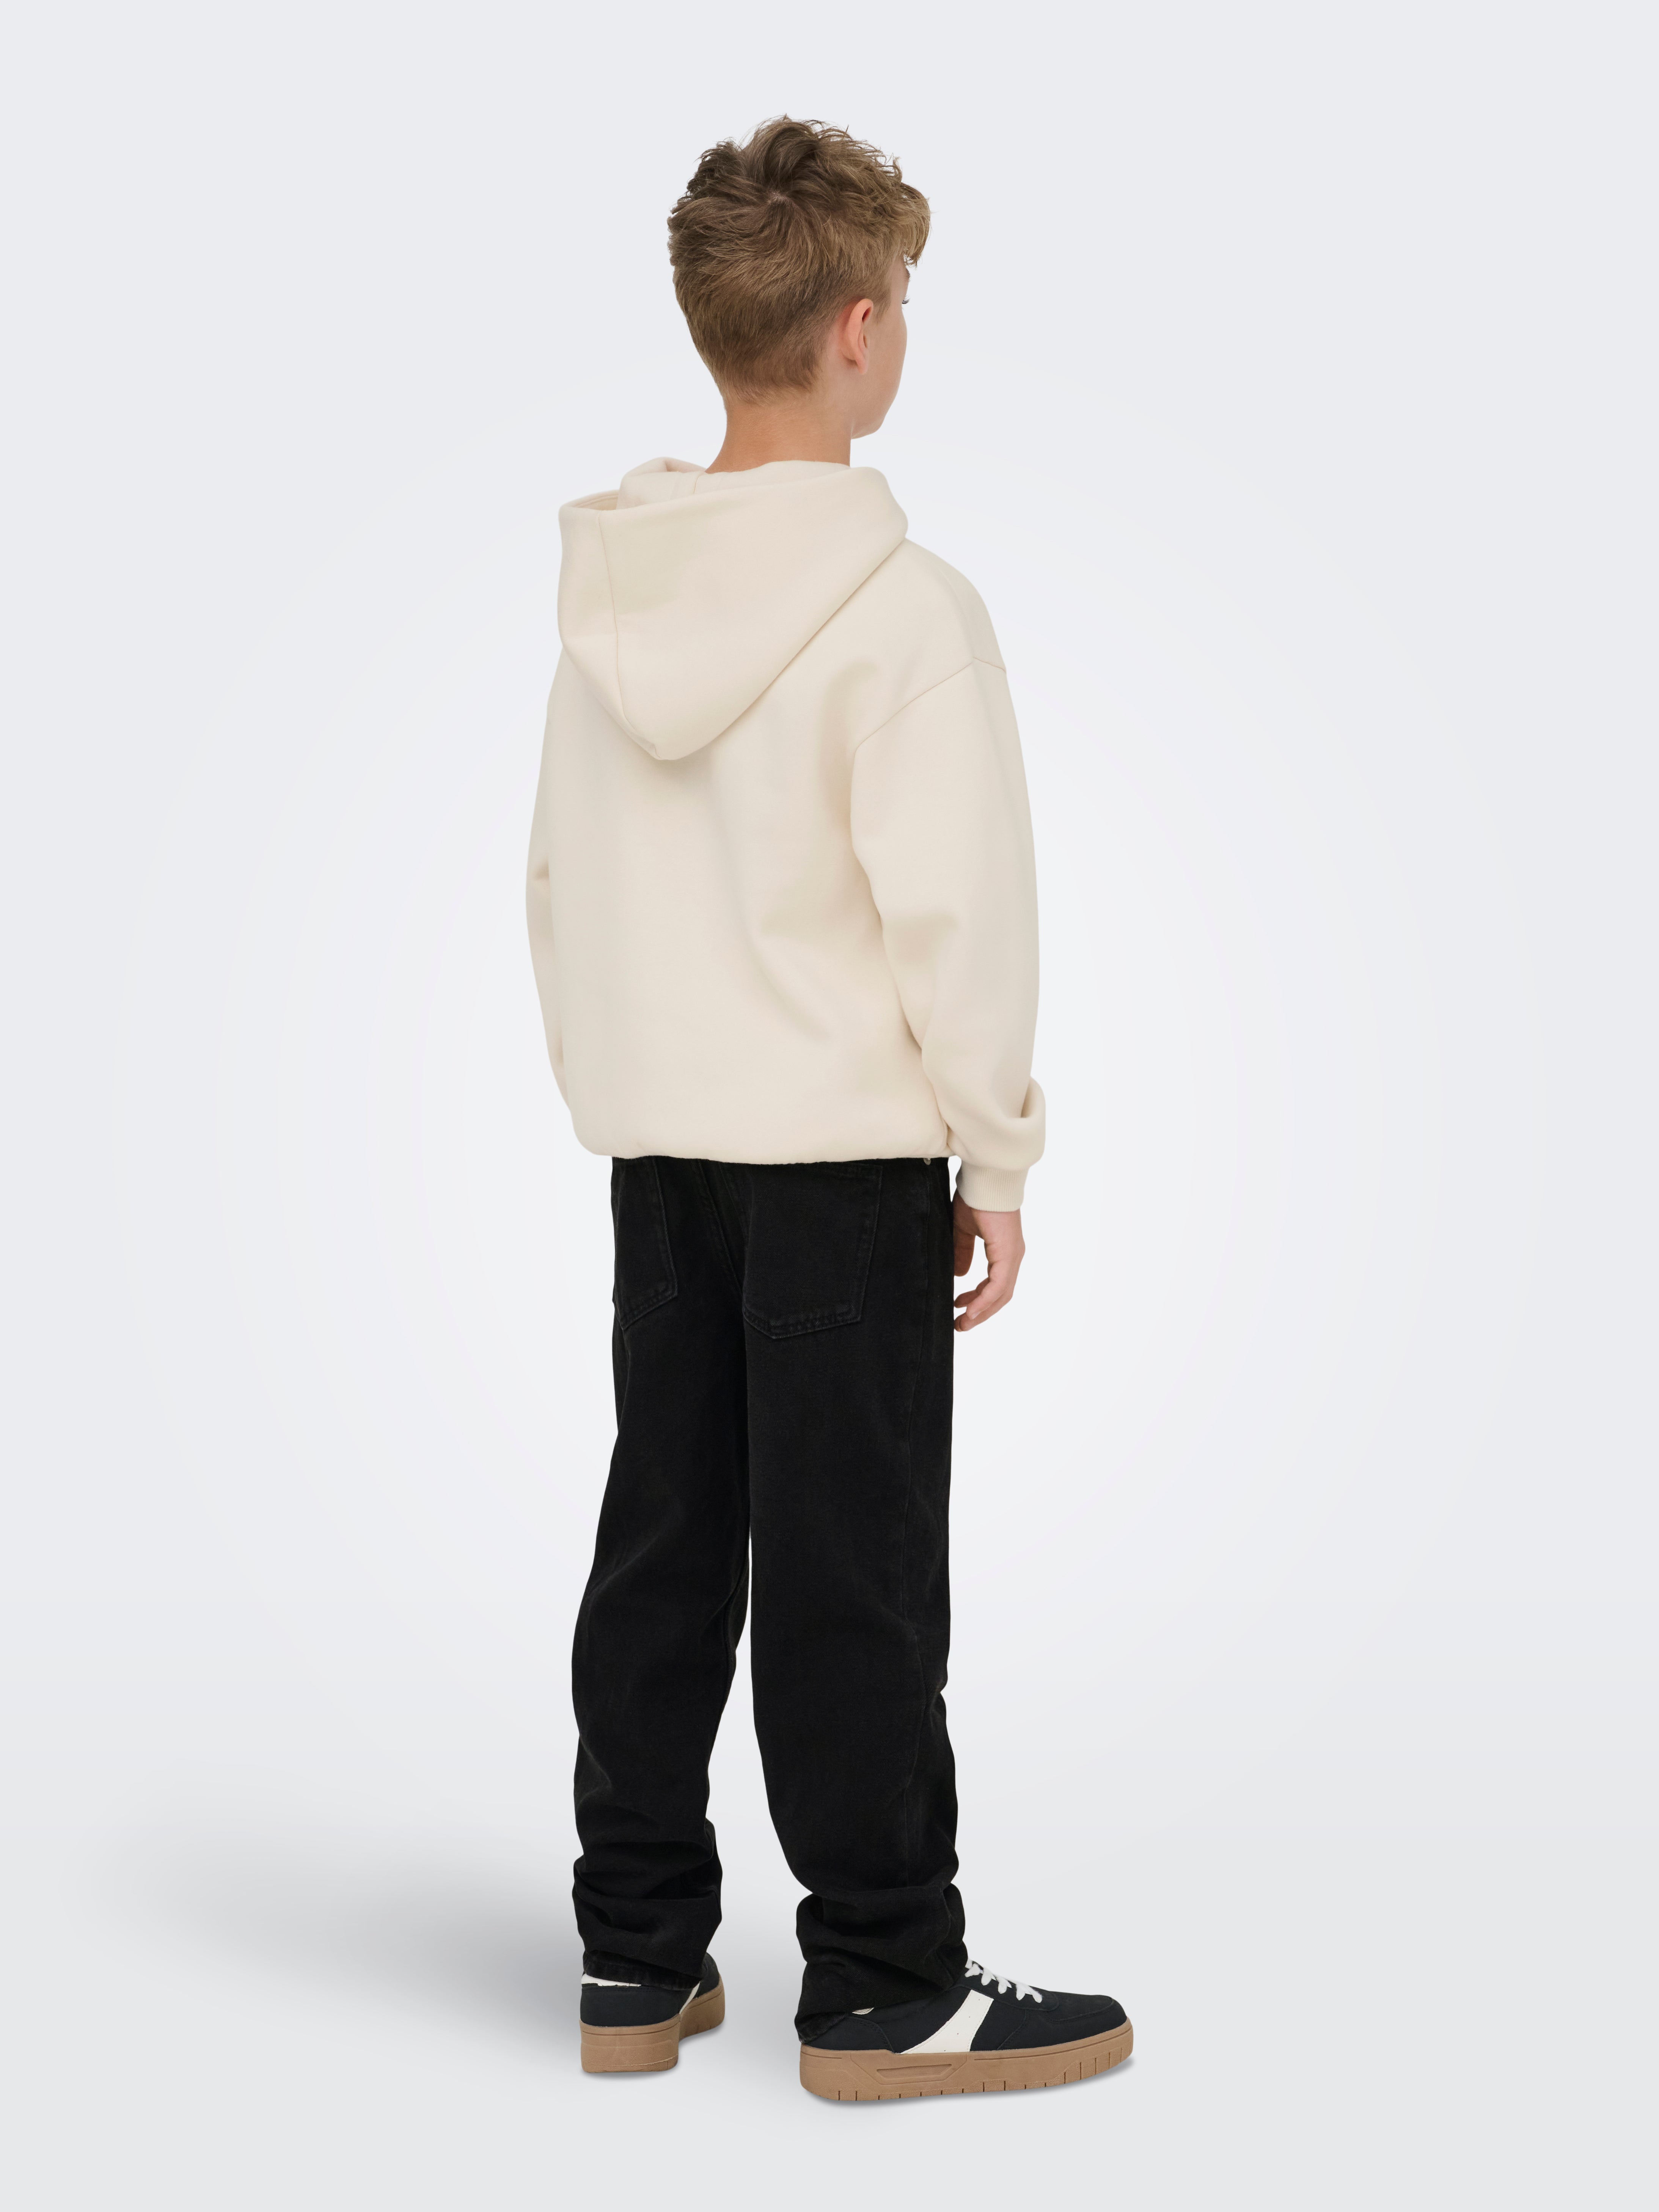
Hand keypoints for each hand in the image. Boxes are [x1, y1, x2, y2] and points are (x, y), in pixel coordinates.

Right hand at [952, 1193, 1024, 1330]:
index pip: (995, 1284)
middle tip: (961, 1325)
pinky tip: (970, 1310)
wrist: (986, 1179)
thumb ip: (962, 1251)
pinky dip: (984, 1300)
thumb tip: (960, 1274)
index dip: (978, 1299)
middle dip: (980, 1312)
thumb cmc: (976, 1197)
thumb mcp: (964, 1229)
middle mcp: (1012, 1256)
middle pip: (1000, 1295)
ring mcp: (1012, 1256)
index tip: (960, 1307)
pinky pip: (998, 1286)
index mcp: (1004, 1250)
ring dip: (981, 1311)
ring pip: (1000, 1294)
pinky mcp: (1008, 1254)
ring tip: (963, 1323)